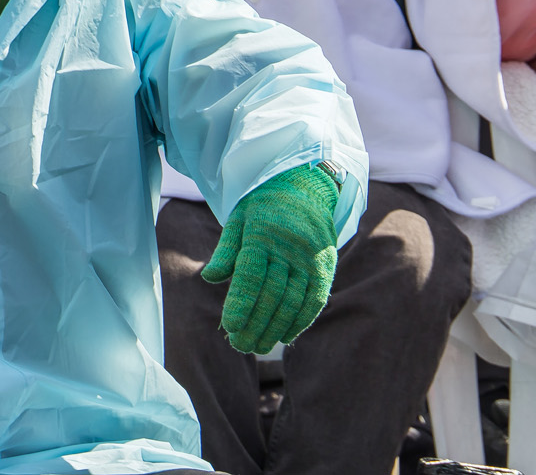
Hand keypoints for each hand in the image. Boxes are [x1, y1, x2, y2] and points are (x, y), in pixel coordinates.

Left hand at [201, 164, 339, 353]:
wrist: (306, 188)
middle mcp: (289, 246)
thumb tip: (210, 278)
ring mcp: (310, 258)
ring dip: (276, 328)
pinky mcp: (326, 267)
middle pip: (272, 293)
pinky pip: (315, 300)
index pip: (251, 273)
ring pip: (293, 300)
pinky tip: (285, 337)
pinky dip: (300, 322)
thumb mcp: (239, 219)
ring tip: (259, 346)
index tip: (230, 326)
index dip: (242, 301)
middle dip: (256, 323)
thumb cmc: (264, 208)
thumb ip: (226, 250)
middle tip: (240, 345)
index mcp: (262, 233)